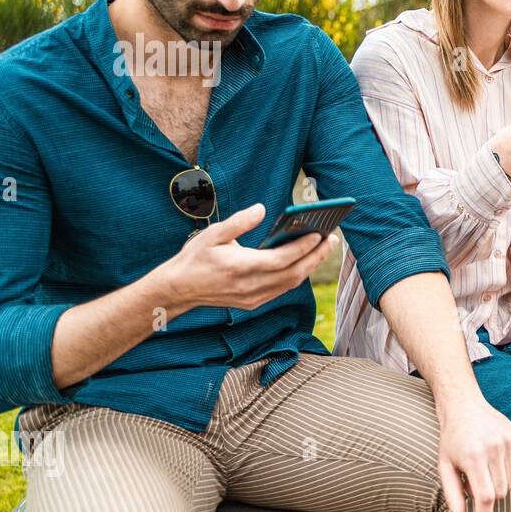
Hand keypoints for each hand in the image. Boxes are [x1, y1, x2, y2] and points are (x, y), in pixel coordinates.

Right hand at [160, 203, 336, 310]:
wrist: (178, 289)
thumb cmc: (195, 258)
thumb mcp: (212, 234)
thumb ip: (238, 222)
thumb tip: (261, 209)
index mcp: (241, 267)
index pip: (282, 259)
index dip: (303, 248)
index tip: (319, 234)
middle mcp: (251, 286)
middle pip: (294, 273)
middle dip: (316, 256)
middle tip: (332, 239)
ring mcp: (253, 297)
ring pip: (291, 283)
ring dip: (310, 266)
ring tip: (324, 247)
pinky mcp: (253, 302)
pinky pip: (282, 289)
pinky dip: (296, 274)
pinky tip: (305, 261)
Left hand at [436, 399, 510, 511]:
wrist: (464, 406)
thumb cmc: (452, 440)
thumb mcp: (445, 467)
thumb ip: (453, 497)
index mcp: (474, 456)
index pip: (486, 497)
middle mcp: (494, 448)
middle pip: (500, 493)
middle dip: (488, 496)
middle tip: (474, 480)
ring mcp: (509, 441)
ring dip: (498, 485)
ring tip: (484, 469)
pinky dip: (510, 473)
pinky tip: (496, 459)